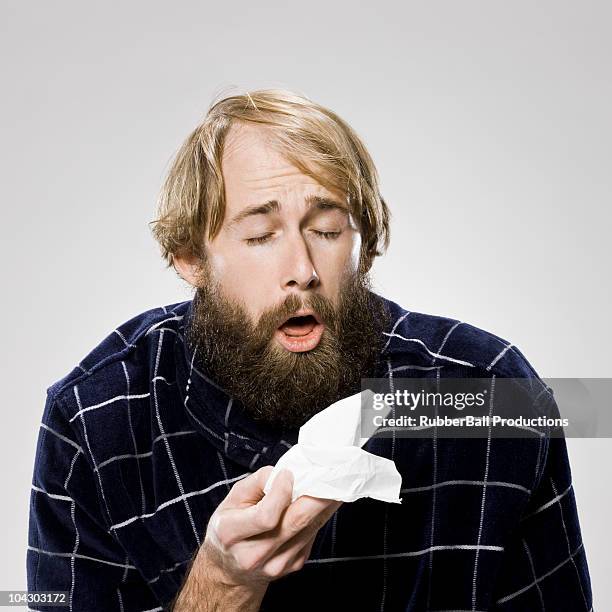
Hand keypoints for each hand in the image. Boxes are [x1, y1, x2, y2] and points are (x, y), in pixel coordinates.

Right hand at [203, 465, 340, 586]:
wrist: (230, 569)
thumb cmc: (231, 525)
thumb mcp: (233, 498)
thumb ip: (257, 482)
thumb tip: (286, 473)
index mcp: (230, 533)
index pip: (266, 515)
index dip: (281, 492)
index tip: (288, 474)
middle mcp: (253, 555)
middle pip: (295, 522)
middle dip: (317, 496)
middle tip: (330, 476)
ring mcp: (275, 565)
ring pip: (309, 528)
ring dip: (324, 505)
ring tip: (330, 486)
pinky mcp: (292, 566)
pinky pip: (311, 536)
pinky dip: (318, 517)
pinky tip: (319, 505)